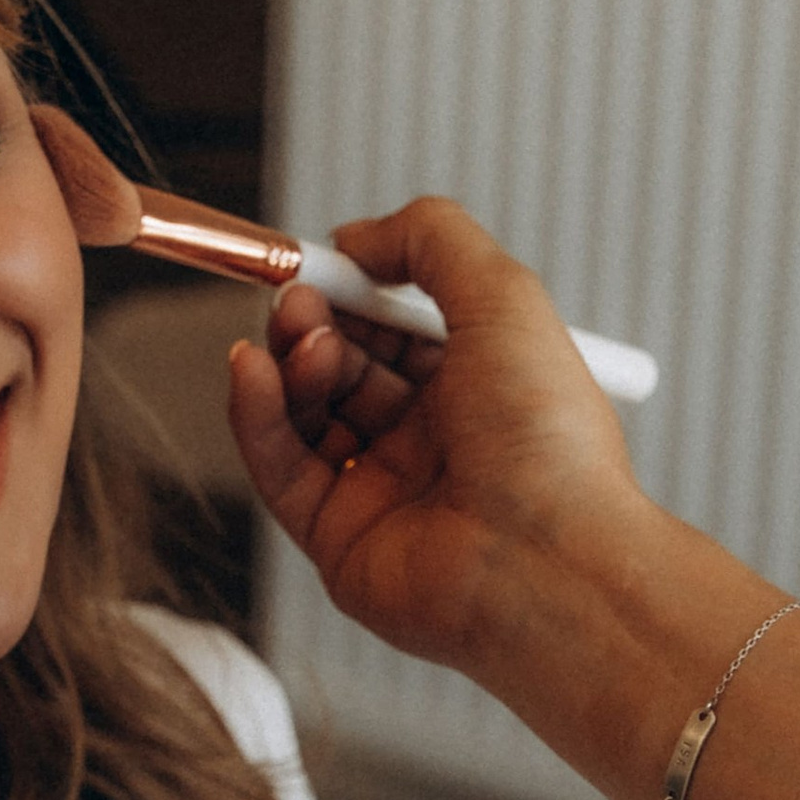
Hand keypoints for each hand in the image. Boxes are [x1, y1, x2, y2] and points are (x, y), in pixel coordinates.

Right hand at [226, 199, 648, 687]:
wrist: (548, 562)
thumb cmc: (548, 442)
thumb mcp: (504, 295)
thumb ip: (429, 240)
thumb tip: (356, 237)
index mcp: (481, 388)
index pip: (397, 326)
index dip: (357, 290)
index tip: (321, 260)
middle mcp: (433, 440)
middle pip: (344, 363)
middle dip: (314, 322)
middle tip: (302, 302)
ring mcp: (383, 491)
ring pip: (305, 410)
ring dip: (289, 362)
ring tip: (298, 340)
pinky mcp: (337, 540)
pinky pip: (279, 467)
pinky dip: (255, 414)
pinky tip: (251, 370)